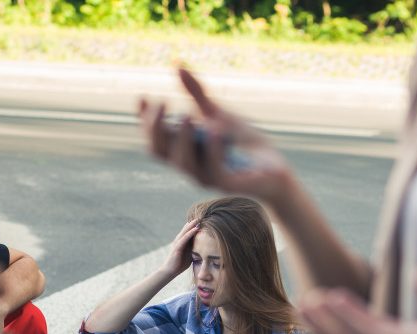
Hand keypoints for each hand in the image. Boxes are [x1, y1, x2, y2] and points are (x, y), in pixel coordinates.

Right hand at [139, 68, 295, 204]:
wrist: (274, 166)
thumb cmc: (243, 143)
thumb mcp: (218, 113)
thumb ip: (197, 95)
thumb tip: (178, 66)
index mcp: (183, 150)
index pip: (155, 138)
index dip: (144, 121)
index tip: (143, 97)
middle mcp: (189, 165)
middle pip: (158, 151)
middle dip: (155, 128)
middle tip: (163, 103)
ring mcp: (206, 176)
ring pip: (181, 162)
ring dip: (182, 138)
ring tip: (186, 115)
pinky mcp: (227, 184)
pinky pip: (213, 169)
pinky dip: (212, 149)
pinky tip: (215, 129)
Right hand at [160, 219, 200, 277]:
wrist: (170, 271)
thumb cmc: (180, 264)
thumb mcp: (190, 255)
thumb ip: (194, 250)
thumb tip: (203, 249)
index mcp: (182, 242)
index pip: (189, 231)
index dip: (194, 225)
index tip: (203, 220)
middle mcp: (179, 240)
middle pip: (187, 229)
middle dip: (193, 222)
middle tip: (201, 216)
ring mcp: (177, 243)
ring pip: (185, 231)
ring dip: (192, 225)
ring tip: (199, 219)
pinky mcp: (177, 247)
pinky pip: (184, 238)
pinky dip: (190, 233)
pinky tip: (196, 228)